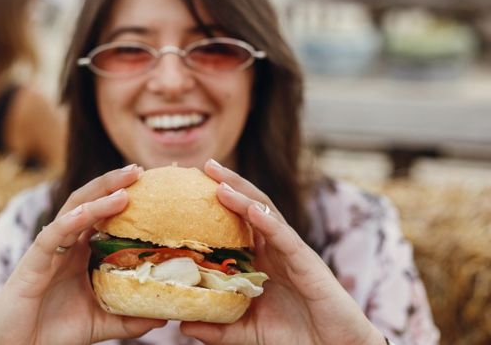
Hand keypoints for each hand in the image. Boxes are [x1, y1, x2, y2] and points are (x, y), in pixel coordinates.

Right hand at [0, 164, 165, 344]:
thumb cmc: (53, 331)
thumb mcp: (101, 322)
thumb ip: (130, 318)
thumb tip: (166, 314)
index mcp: (81, 252)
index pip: (104, 215)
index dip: (124, 197)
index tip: (152, 185)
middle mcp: (66, 244)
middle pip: (90, 202)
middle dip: (113, 183)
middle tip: (139, 169)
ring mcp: (48, 250)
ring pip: (74, 210)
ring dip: (99, 194)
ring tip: (126, 182)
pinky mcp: (32, 262)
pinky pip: (51, 236)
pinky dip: (70, 221)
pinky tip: (87, 212)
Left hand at [180, 160, 384, 344]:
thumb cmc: (295, 336)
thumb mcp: (248, 331)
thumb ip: (219, 327)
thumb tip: (183, 323)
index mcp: (261, 259)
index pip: (236, 223)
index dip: (216, 205)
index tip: (189, 188)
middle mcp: (275, 249)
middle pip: (250, 207)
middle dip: (229, 184)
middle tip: (205, 165)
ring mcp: (292, 253)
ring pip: (266, 214)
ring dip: (243, 194)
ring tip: (220, 179)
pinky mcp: (308, 263)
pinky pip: (286, 237)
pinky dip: (269, 221)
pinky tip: (252, 209)